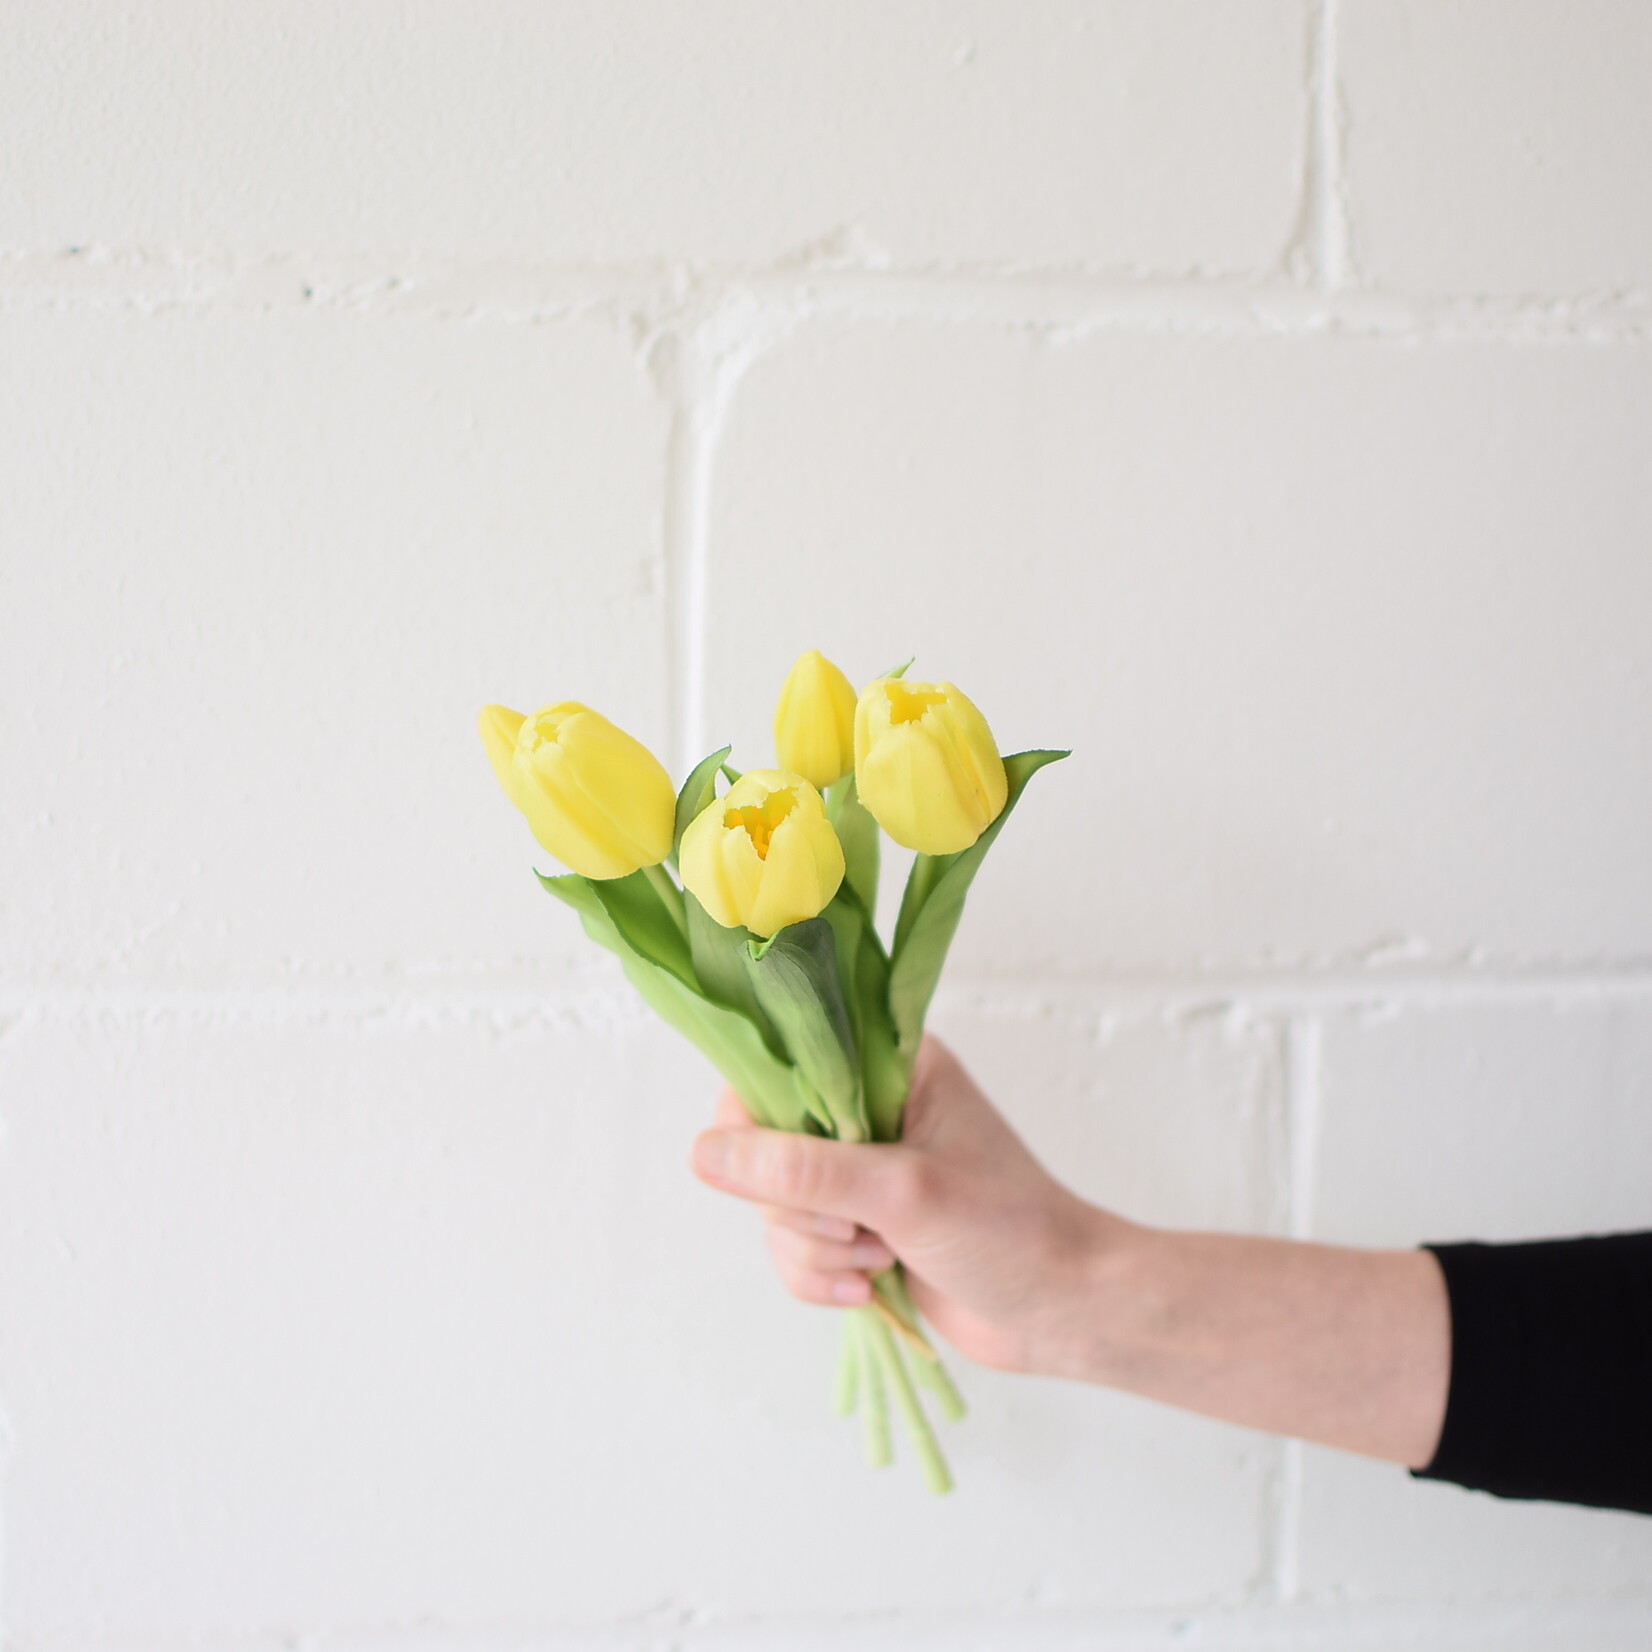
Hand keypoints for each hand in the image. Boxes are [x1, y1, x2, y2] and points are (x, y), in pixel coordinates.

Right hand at [690, 1035, 1119, 1375]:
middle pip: (763, 1147)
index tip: (794, 1180)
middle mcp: (868, 1108)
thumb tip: (702, 1154)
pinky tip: (868, 1290)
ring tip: (878, 1262)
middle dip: (799, 1210)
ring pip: (773, 1208)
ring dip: (814, 1251)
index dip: (763, 1128)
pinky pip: (793, 1250)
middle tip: (861, 1231)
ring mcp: (860, 1171)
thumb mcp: (901, 1192)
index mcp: (888, 1065)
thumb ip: (801, 1171)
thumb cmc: (1008, 1231)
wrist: (1065, 1310)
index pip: (778, 1069)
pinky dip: (818, 1278)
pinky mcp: (857, 1227)